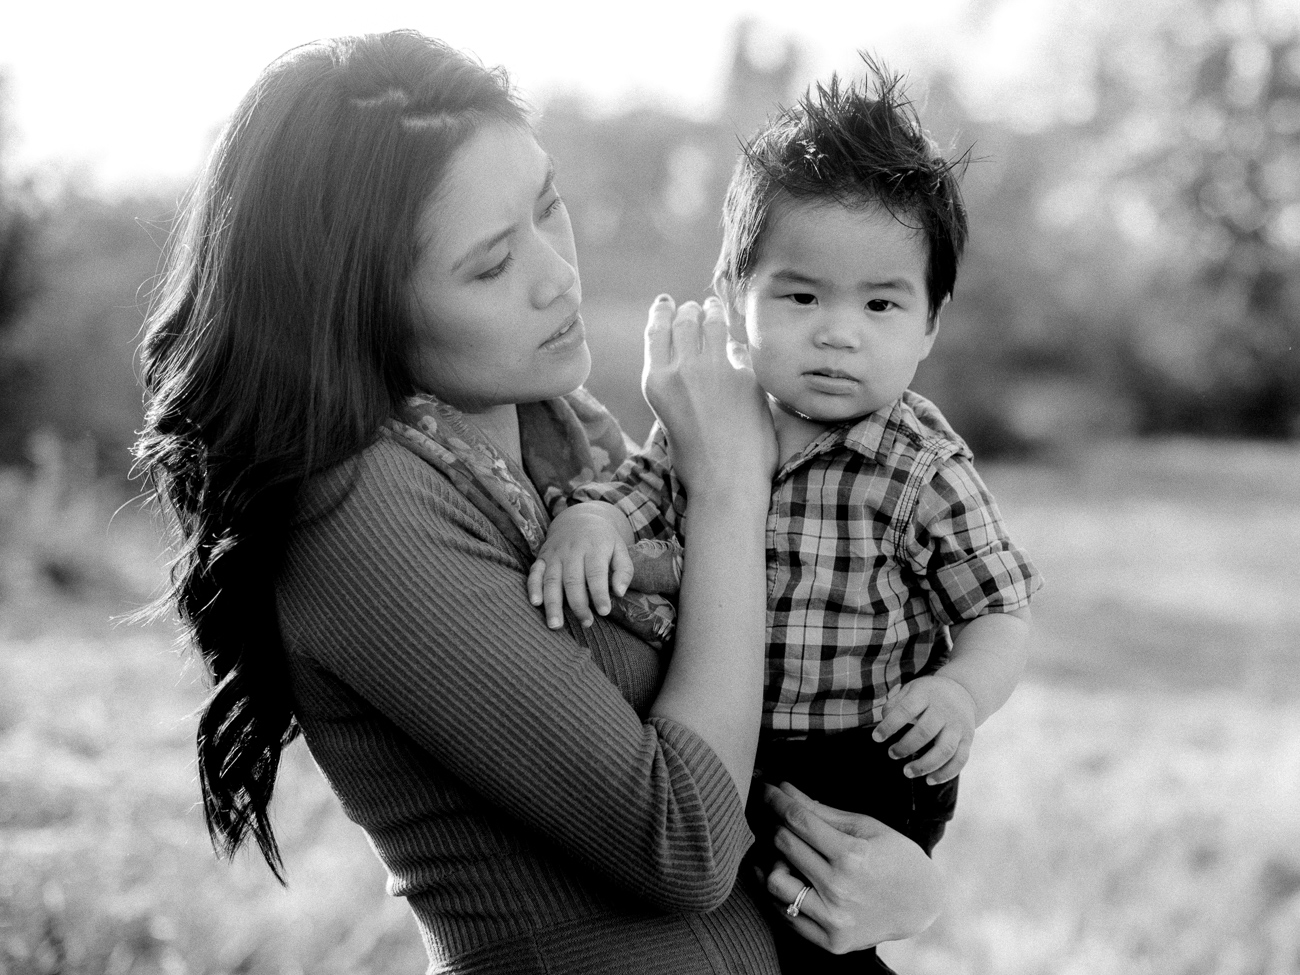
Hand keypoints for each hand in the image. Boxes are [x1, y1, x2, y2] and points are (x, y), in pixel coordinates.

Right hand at [527, 504, 632, 628]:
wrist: (579, 517)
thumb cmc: (603, 540)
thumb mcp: (620, 548)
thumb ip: (624, 570)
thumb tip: (619, 592)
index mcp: (594, 547)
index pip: (596, 573)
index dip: (599, 593)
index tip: (604, 612)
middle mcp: (572, 550)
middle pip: (572, 580)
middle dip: (578, 604)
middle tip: (586, 623)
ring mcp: (555, 554)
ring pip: (552, 580)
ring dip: (553, 604)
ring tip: (556, 625)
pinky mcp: (542, 557)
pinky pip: (534, 573)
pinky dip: (533, 588)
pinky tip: (535, 603)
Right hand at [641, 295, 775, 497]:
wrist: (726, 483)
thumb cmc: (696, 462)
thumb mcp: (669, 418)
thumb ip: (676, 387)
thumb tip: (691, 362)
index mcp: (656, 381)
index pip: (656, 330)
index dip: (662, 312)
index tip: (667, 303)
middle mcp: (681, 369)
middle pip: (685, 320)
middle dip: (690, 309)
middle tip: (696, 307)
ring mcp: (715, 370)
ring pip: (713, 323)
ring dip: (713, 312)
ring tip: (715, 309)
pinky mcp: (746, 376)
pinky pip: (739, 349)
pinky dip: (735, 346)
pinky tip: (736, 344)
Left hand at [755, 782, 942, 952]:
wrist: (921, 904)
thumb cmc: (895, 857)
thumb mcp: (866, 826)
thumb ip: (822, 811)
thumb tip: (785, 789)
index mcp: (852, 855)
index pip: (798, 820)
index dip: (775, 799)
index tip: (763, 788)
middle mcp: (840, 889)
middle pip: (783, 845)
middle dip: (770, 822)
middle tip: (769, 814)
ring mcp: (833, 918)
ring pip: (774, 882)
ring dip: (770, 860)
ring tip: (780, 853)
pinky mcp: (829, 941)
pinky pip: (784, 914)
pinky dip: (777, 892)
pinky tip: (785, 876)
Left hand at [873, 674, 976, 783]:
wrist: (963, 692)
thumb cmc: (928, 695)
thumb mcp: (911, 689)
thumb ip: (895, 703)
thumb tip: (885, 718)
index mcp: (926, 694)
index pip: (906, 710)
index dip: (890, 725)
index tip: (876, 738)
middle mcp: (944, 710)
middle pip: (925, 731)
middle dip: (906, 746)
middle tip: (892, 754)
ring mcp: (958, 726)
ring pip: (944, 750)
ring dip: (925, 765)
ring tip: (907, 772)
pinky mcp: (968, 740)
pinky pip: (960, 760)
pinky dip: (945, 773)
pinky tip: (929, 780)